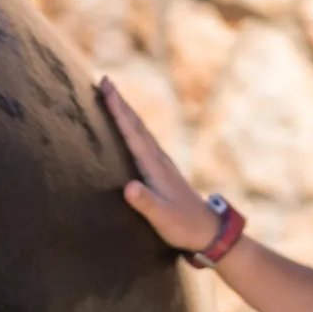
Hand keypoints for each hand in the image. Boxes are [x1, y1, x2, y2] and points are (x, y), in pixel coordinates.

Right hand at [96, 77, 222, 252]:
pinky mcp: (162, 169)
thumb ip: (145, 203)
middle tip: (104, 81)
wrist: (208, 230)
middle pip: (136, 124)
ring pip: (140, 130)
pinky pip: (143, 140)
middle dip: (119, 102)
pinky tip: (129, 128)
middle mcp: (158, 159)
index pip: (133, 133)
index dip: (118, 110)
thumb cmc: (183, 225)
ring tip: (112, 97)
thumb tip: (129, 188)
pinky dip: (132, 127)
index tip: (106, 89)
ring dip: (125, 112)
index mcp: (154, 166)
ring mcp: (161, 162)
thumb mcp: (162, 217)